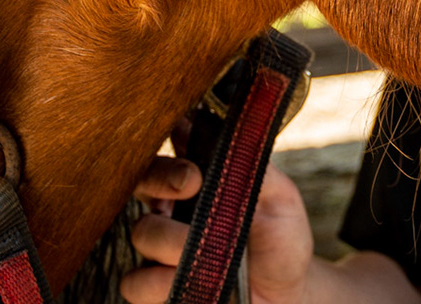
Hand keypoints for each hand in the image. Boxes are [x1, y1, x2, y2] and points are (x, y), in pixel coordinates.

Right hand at [122, 157, 313, 303]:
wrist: (286, 291)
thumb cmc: (280, 239)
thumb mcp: (279, 196)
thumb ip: (251, 166)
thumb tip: (225, 132)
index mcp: (200, 177)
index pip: (171, 146)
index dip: (174, 146)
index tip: (195, 165)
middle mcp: (173, 206)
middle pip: (142, 178)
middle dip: (160, 178)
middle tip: (190, 185)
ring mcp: (160, 245)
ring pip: (142, 231)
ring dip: (173, 241)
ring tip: (206, 255)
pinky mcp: (154, 285)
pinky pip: (135, 282)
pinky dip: (158, 282)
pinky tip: (183, 282)